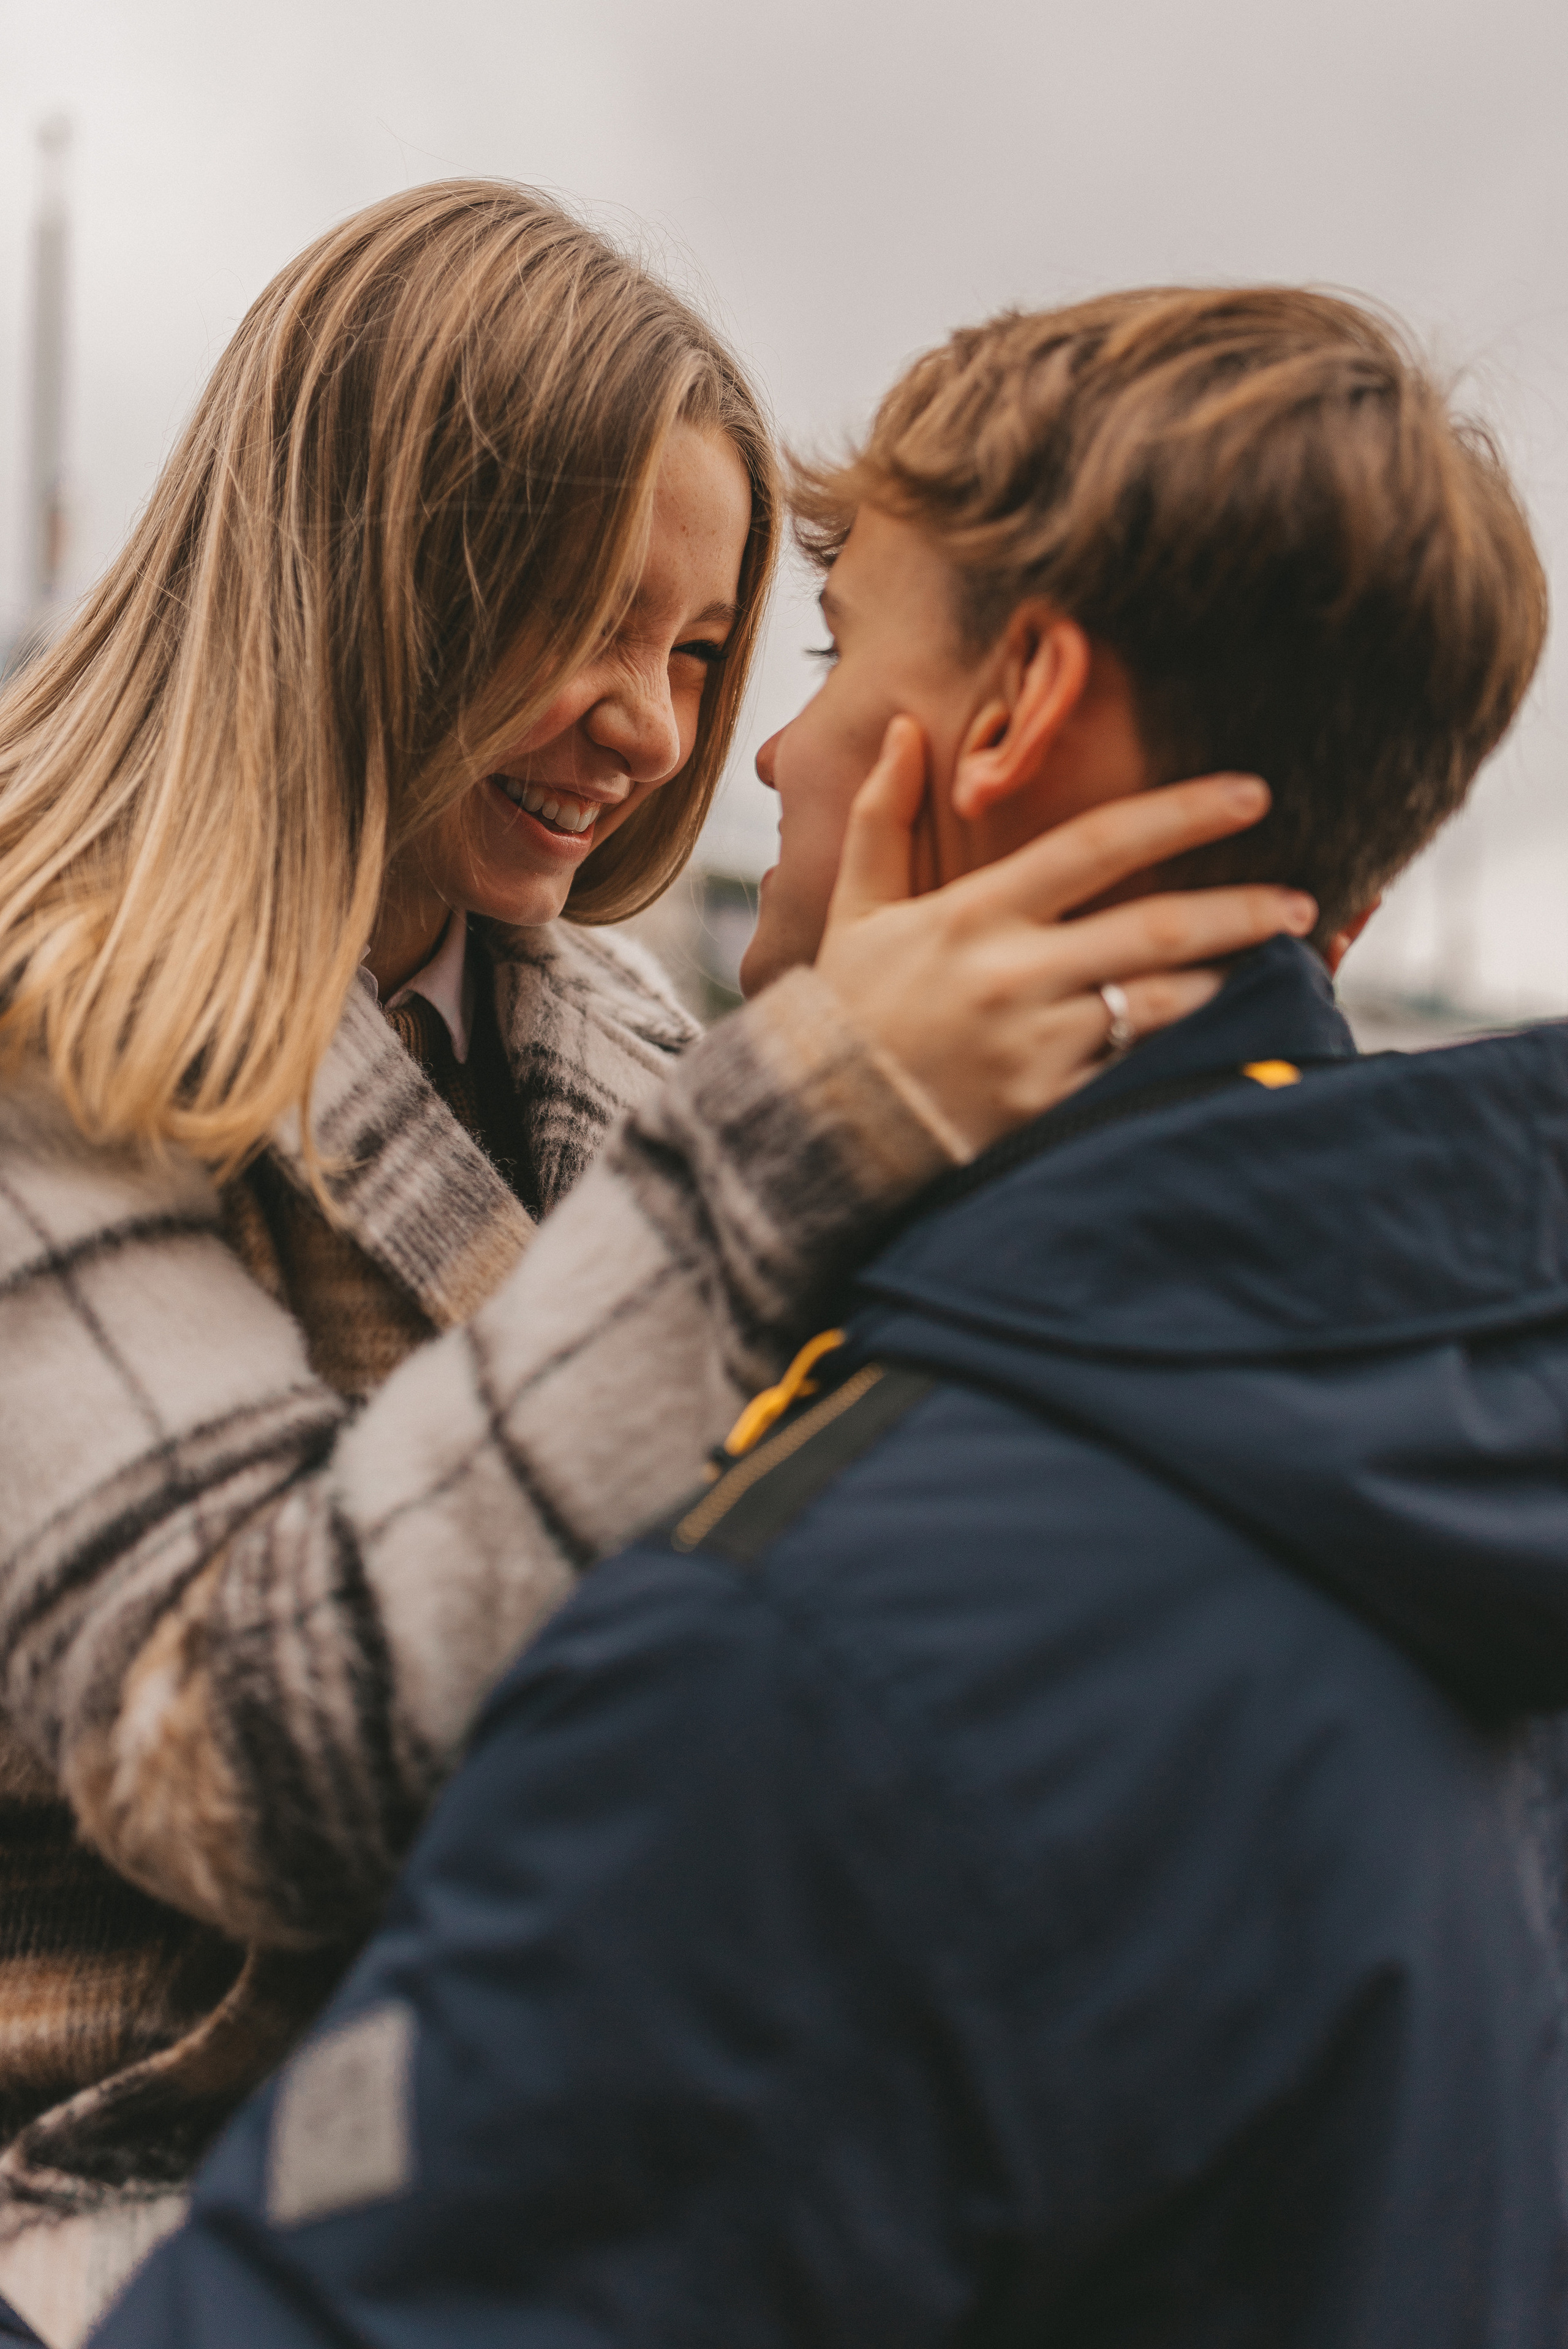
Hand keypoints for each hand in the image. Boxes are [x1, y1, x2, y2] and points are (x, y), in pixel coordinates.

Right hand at [814, 716, 1316, 1156]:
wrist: (822, 1126)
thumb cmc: (848, 1012)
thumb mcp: (856, 909)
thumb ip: (883, 818)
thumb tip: (904, 729)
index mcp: (977, 917)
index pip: (1096, 846)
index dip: (1181, 814)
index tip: (1252, 794)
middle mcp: (1015, 976)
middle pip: (1157, 929)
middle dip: (1242, 911)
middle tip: (1303, 899)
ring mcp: (1037, 1047)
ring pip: (1162, 1005)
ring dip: (1228, 983)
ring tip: (1278, 966)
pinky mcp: (1049, 1110)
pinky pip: (1139, 1073)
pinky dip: (1190, 1052)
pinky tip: (1233, 1038)